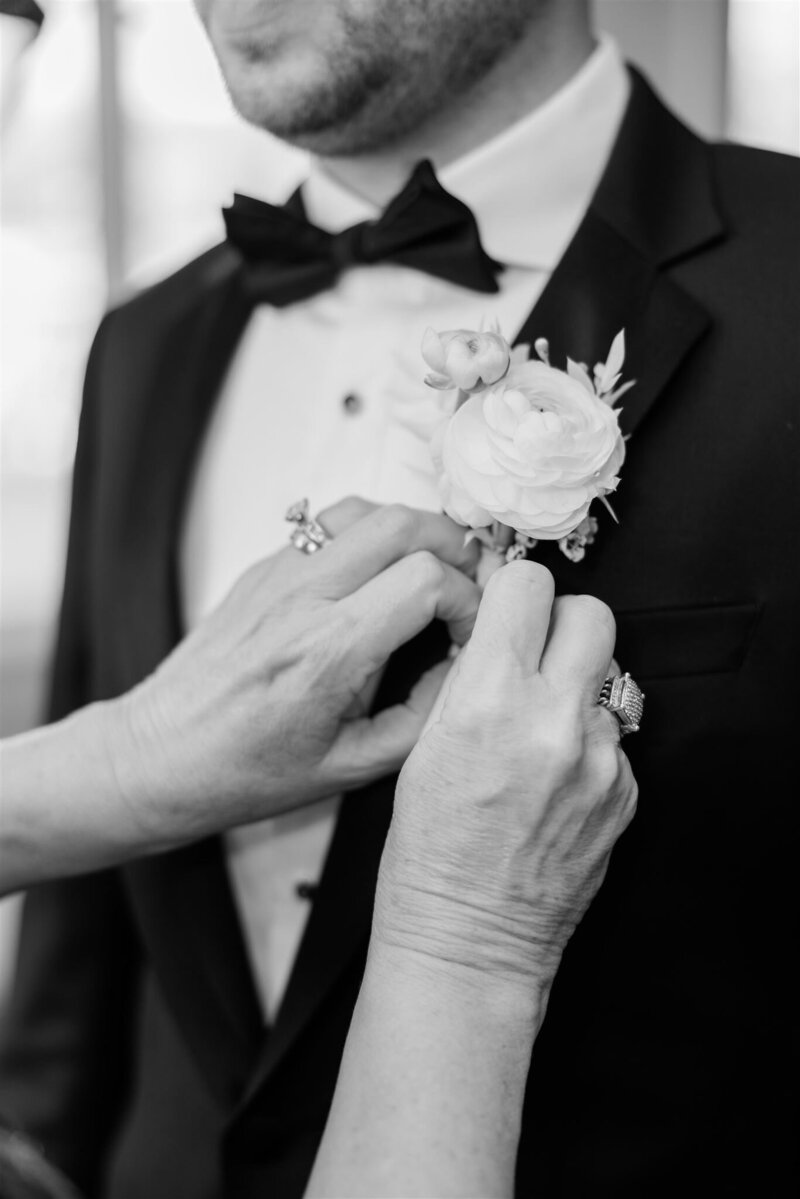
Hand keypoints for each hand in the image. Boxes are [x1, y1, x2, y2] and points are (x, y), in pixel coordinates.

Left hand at [105, 498, 479, 845]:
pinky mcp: (262, 569)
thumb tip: (463, 666)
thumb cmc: (248, 771)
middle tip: (467, 584)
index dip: (469, 599)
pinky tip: (379, 577)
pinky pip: (329, 525)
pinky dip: (371, 536)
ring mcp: (277, 574)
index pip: (426, 579)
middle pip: (402, 524)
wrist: (161, 755)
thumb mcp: (352, 767)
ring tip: (429, 570)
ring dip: (412, 530)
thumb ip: (423, 717)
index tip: (469, 630)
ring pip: (366, 510)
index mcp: (328, 653)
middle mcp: (302, 599)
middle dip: (453, 547)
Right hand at [374, 560, 636, 997]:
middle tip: (537, 654)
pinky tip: (554, 779)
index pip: (528, 585)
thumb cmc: (429, 854)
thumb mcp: (423, 745)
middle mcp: (553, 722)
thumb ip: (472, 676)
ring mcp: (599, 759)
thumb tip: (500, 627)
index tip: (508, 606)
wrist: (469, 939)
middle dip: (561, 624)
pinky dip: (588, 744)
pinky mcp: (626, 792)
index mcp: (487, 700)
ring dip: (576, 689)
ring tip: (539, 732)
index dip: (515, 589)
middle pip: (592, 613)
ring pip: (607, 676)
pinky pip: (616, 737)